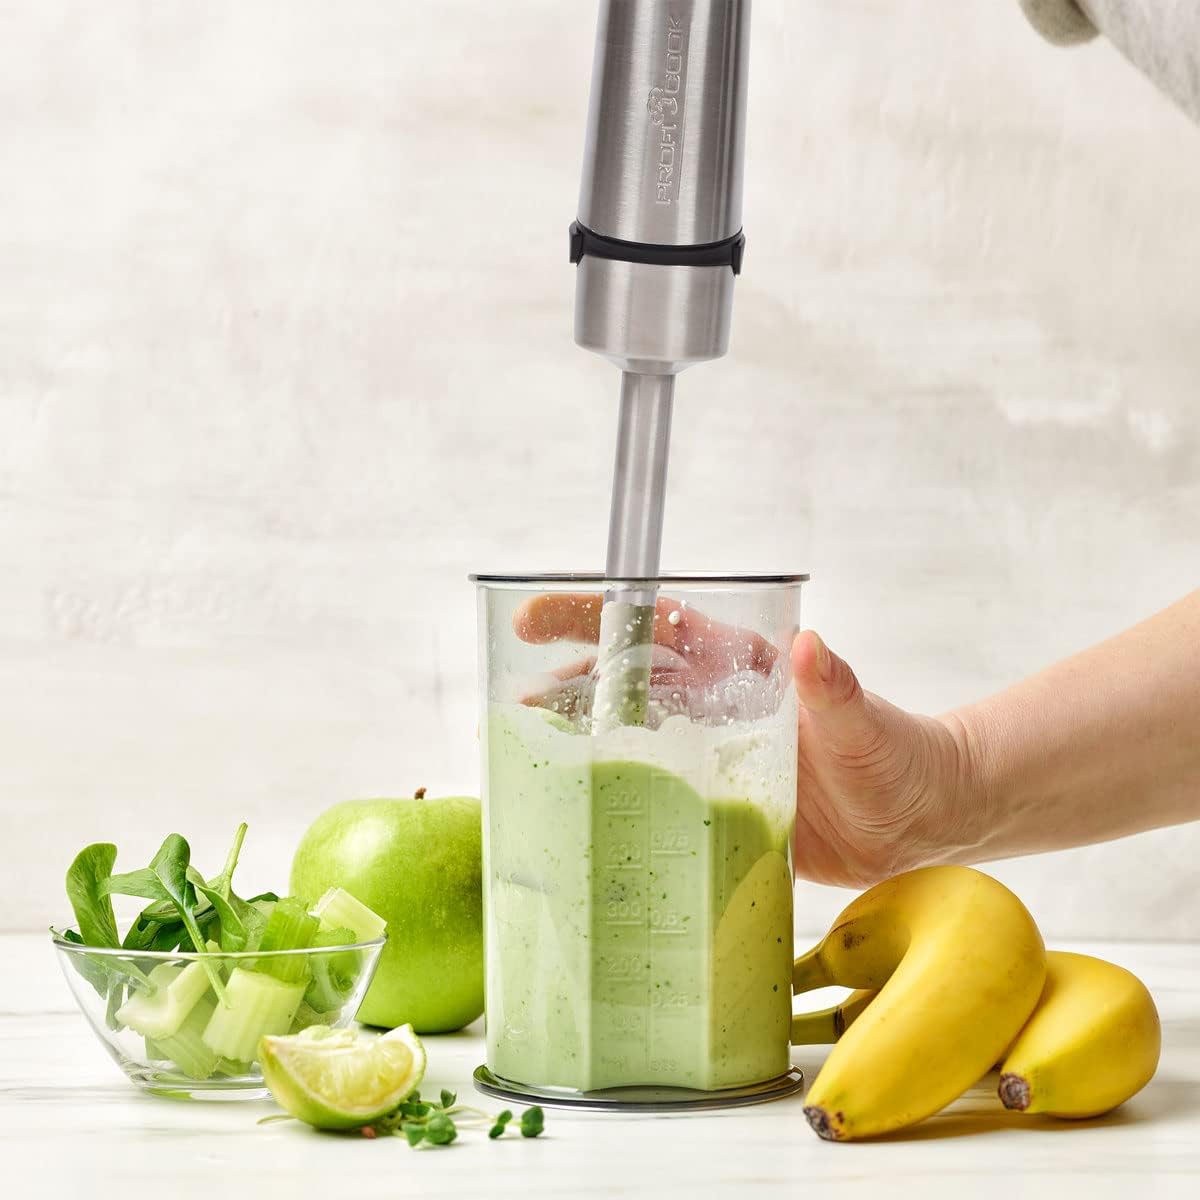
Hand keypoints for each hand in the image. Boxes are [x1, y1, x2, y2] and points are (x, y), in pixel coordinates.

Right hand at [513, 594, 975, 888]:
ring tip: (521, 749)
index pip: (657, 627)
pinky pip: (653, 799)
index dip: (596, 617)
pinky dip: (612, 799)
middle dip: (566, 678)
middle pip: (625, 680)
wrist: (918, 822)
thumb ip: (836, 688)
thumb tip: (812, 646)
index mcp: (744, 669)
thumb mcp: (866, 725)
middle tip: (508, 694)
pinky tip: (574, 813)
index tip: (537, 617)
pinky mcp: (716, 808)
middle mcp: (718, 708)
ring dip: (577, 738)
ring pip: (629, 738)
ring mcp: (712, 758)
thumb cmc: (898, 758)